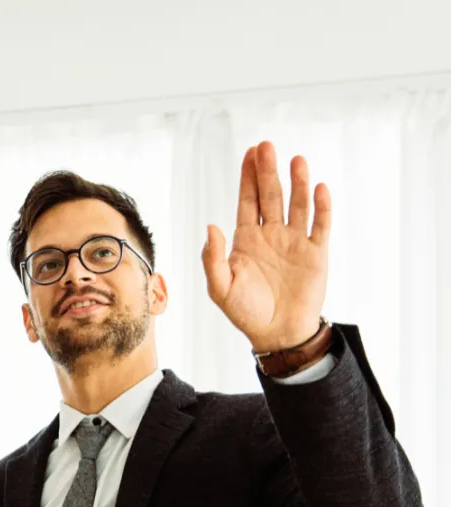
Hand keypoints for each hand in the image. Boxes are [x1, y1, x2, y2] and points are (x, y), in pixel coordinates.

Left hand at [202, 141, 330, 351]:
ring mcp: (295, 241)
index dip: (248, 177)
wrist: (276, 334)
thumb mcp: (220, 288)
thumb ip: (213, 258)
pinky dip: (322, 206)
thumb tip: (211, 226)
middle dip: (268, 171)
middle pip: (270, 195)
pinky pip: (321, 224)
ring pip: (297, 204)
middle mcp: (271, 234)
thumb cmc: (245, 312)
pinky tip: (319, 188)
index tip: (250, 153)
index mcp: (246, 239)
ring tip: (296, 160)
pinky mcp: (316, 253)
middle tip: (267, 146)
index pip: (247, 201)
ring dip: (297, 182)